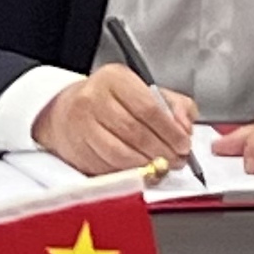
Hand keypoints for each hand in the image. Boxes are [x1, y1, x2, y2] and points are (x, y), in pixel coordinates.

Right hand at [34, 65, 199, 177]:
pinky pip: (108, 167)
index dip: (170, 131)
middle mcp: (93, 98)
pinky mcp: (76, 149)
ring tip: (161, 166)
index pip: (148, 108)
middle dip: (162, 151)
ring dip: (147, 165)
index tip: (184, 144)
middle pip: (135, 133)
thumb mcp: (145, 91)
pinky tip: (140, 170)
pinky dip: (129, 174)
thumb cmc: (112, 102)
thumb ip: (174, 105)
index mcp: (115, 78)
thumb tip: (185, 127)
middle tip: (177, 160)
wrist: (67, 112)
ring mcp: (82, 125)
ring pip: (121, 154)